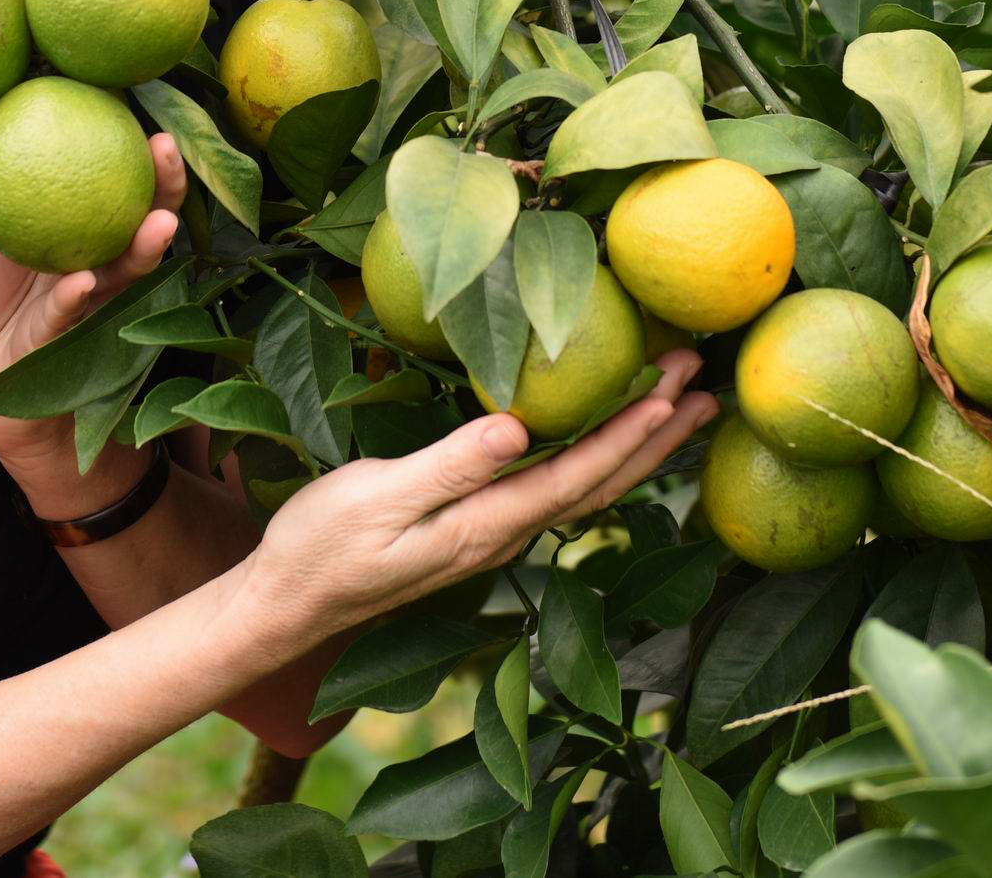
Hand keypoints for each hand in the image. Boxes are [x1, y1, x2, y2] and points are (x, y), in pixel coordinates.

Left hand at [0, 132, 185, 509]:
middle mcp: (97, 266)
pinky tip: (83, 281)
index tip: (144, 108)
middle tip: (169, 149)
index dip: (137, 153)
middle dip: (165, 189)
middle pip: (142, 222)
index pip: (120, 188)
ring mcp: (86, 306)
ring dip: (143, 247)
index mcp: (82, 236)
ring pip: (123, 273)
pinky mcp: (58, 342)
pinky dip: (76, 298)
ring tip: (160, 221)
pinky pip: (69, 315)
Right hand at [240, 351, 716, 648]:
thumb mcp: (376, 497)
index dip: (628, 431)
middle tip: (706, 388)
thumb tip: (518, 428)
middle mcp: (502, 535)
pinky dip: (596, 461)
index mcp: (484, 526)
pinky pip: (556, 491)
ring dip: (636, 449)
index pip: (577, 475)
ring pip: (585, 490)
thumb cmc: (319, 548)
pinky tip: (606, 445)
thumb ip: (449, 465)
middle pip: (598, 485)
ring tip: (682, 411)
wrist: (285, 605)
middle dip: (655, 436)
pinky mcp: (474, 530)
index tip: (673, 387)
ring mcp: (490, 536)